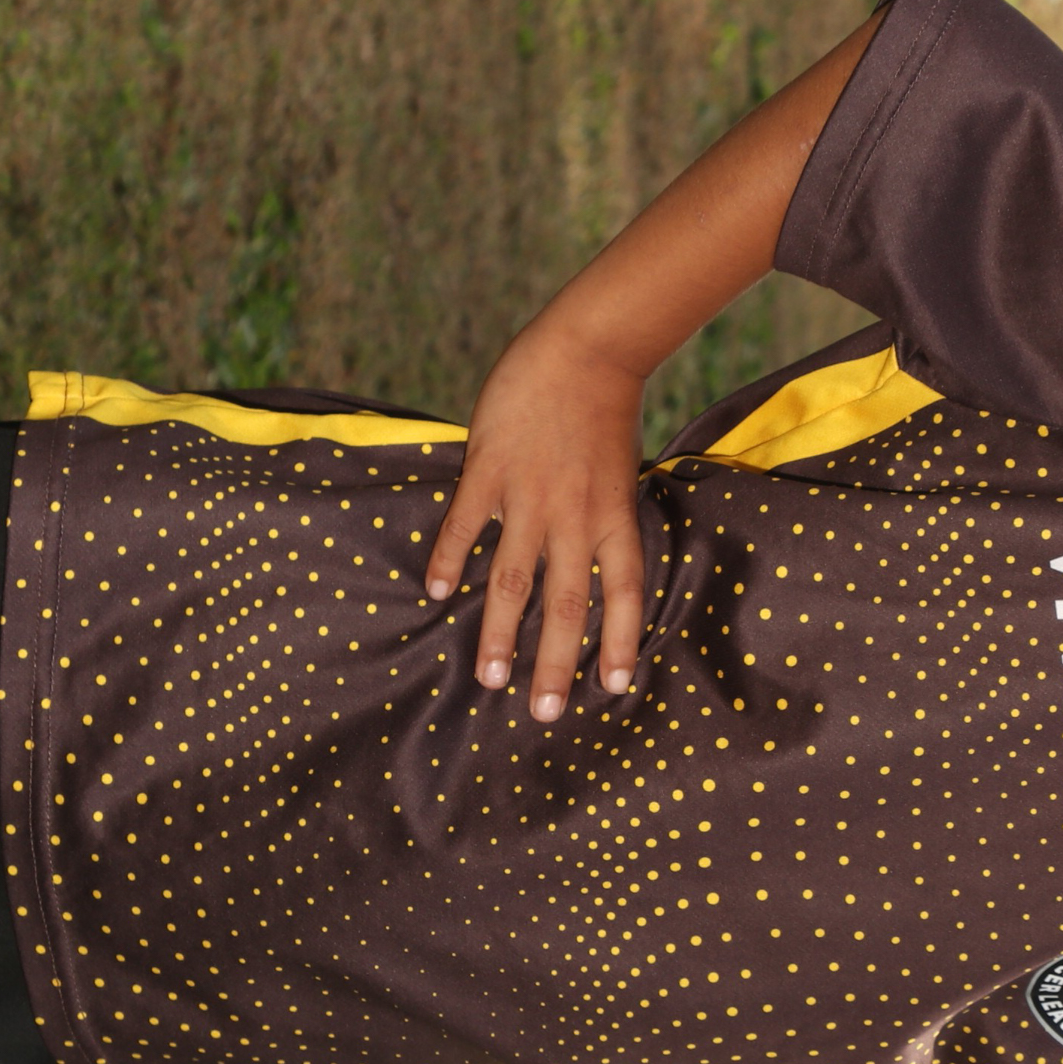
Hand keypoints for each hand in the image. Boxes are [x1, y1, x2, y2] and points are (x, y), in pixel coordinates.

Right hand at [426, 326, 647, 720]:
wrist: (585, 350)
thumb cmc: (604, 413)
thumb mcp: (619, 474)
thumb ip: (603, 522)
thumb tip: (594, 567)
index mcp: (615, 518)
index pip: (624, 593)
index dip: (621, 642)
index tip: (614, 688)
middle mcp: (577, 517)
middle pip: (568, 603)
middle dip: (556, 662)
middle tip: (544, 713)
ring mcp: (531, 495)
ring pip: (515, 578)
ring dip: (501, 632)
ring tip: (490, 679)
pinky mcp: (491, 469)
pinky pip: (467, 524)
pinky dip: (451, 558)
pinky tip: (438, 594)